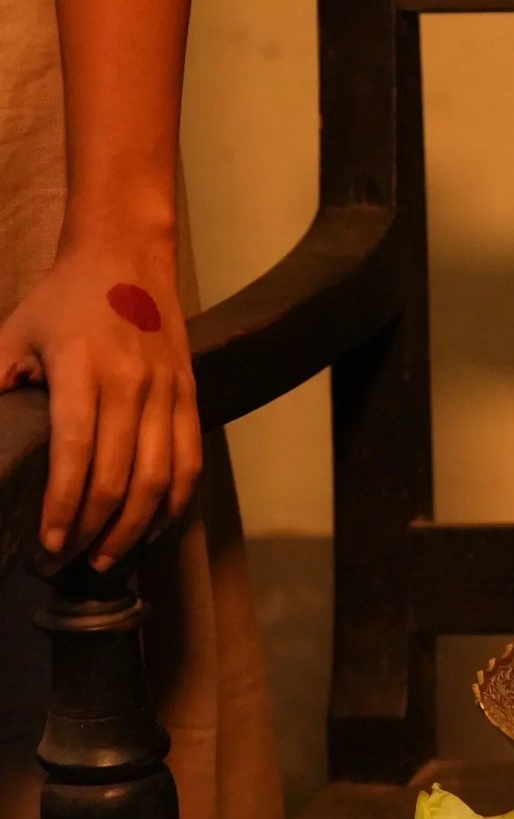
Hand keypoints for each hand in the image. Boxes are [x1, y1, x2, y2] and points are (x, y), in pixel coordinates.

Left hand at [0, 242, 200, 570]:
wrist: (129, 258)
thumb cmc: (63, 299)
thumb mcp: (12, 334)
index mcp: (80, 368)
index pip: (76, 452)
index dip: (65, 504)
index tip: (50, 542)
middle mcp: (131, 383)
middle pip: (120, 475)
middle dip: (95, 528)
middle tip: (69, 560)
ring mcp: (167, 391)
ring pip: (160, 476)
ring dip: (136, 526)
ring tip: (109, 556)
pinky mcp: (190, 395)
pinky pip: (189, 460)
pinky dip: (175, 502)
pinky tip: (153, 526)